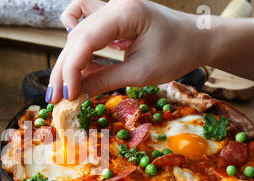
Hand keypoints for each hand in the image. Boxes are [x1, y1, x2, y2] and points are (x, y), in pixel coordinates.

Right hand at [47, 0, 210, 102]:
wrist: (197, 38)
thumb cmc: (177, 53)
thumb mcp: (140, 73)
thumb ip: (104, 81)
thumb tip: (75, 95)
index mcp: (126, 12)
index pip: (86, 40)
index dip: (71, 70)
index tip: (66, 96)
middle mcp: (114, 4)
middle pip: (76, 37)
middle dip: (64, 69)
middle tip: (55, 98)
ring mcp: (111, 6)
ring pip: (76, 32)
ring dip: (68, 59)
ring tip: (63, 86)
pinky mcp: (111, 15)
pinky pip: (83, 18)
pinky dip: (75, 35)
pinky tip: (76, 56)